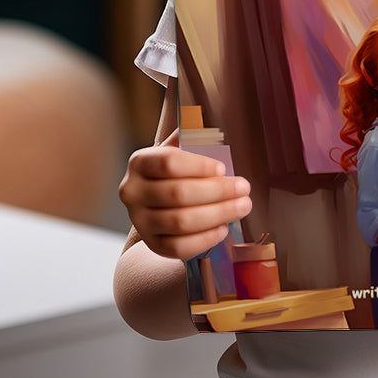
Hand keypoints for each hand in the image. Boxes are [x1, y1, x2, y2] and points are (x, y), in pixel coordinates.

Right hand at [119, 130, 251, 260]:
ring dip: (217, 214)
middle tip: (244, 187)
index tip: (223, 168)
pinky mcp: (152, 244)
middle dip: (217, 191)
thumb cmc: (177, 170)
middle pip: (178, 194)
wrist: (157, 203)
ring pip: (180, 222)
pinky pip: (178, 247)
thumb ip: (194, 137)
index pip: (168, 163)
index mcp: (140, 162)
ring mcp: (140, 221)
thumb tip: (214, 130)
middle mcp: (133, 192)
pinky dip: (204, 239)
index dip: (198, 166)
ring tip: (243, 206)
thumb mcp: (181, 148)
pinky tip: (223, 228)